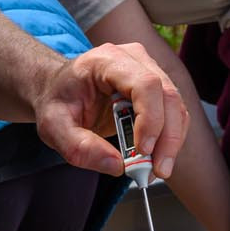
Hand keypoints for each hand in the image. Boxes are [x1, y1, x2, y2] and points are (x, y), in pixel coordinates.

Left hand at [30, 41, 187, 178]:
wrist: (60, 91)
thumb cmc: (58, 103)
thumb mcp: (53, 127)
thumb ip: (79, 147)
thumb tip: (117, 165)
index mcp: (107, 60)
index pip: (145, 83)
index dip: (151, 118)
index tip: (142, 150)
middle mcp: (134, 58)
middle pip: (168, 95)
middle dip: (168, 138)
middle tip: (157, 171)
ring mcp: (149, 70)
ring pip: (176, 107)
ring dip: (171, 142)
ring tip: (155, 170)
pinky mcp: (156, 88)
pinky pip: (173, 114)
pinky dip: (169, 140)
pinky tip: (154, 159)